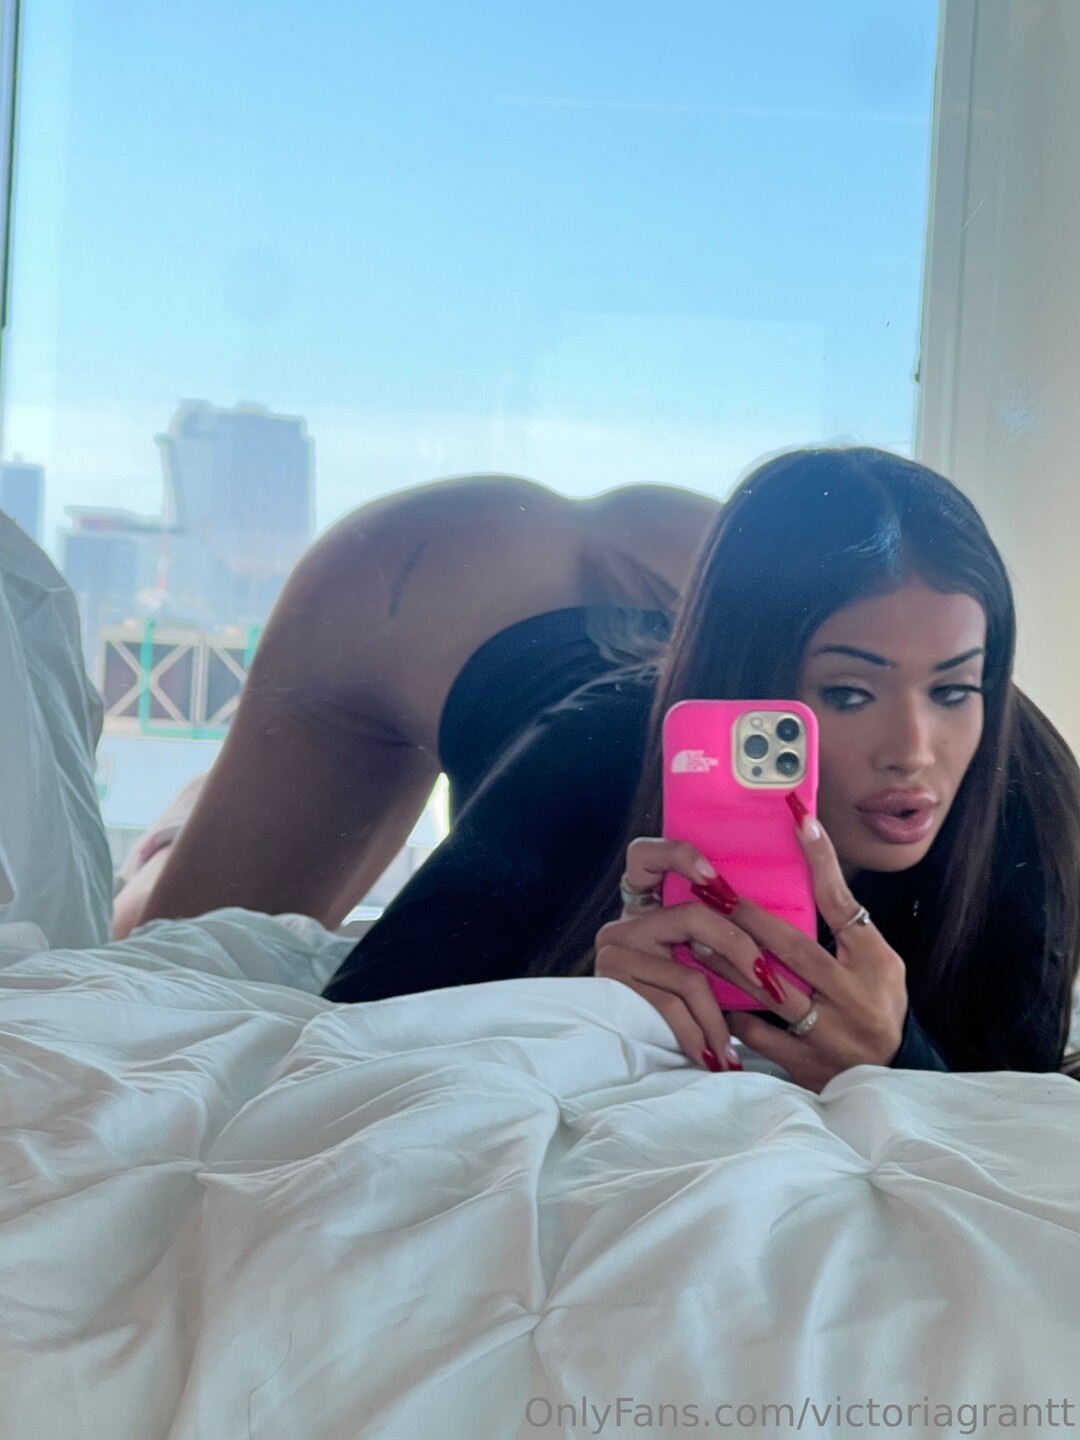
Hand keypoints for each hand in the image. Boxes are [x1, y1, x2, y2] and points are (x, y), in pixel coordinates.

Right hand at [594, 836, 799, 1073]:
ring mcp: (615, 953)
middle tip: (770, 984)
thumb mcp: (690, 972)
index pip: (646, 856)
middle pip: (692, 916)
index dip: (679, 856)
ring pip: (688, 974)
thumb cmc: (671, 1015)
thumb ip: (713, 944)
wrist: (618, 1059)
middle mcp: (624, 925)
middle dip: (740, 950)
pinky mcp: (613, 986)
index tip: (715, 878)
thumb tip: (773, 943)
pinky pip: (671, 1006)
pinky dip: (699, 1034)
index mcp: (644, 910)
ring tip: (735, 1050)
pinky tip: (714, 1057)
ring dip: (718, 1019)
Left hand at [718, 806, 909, 1091]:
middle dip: (748, 917)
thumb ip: (845, 924)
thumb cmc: (875, 1003)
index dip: (822, 862)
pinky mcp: (803, 1065)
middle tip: (712, 890)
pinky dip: (733, 1013)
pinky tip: (706, 995)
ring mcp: (827, 1035)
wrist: (888, 1076)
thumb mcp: (875, 960)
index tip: (800, 820)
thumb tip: (809, 867)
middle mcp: (853, 998)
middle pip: (793, 948)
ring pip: (767, 990)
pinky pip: (757, 1034)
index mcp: (874, 964)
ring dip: (727, 962)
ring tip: (696, 938)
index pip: (844, 905)